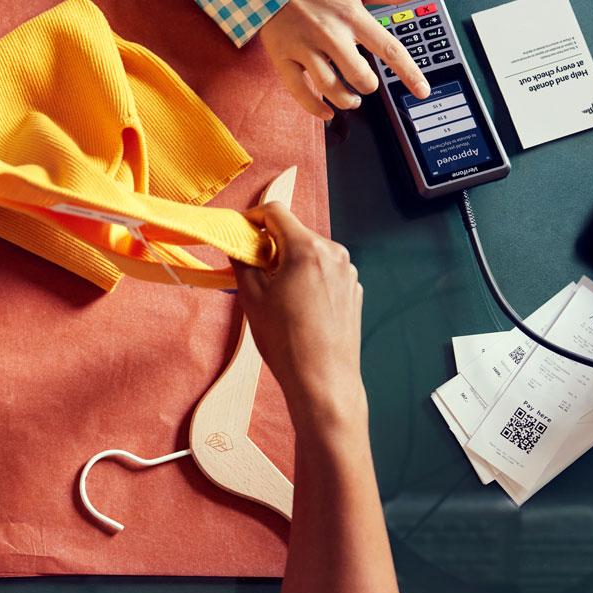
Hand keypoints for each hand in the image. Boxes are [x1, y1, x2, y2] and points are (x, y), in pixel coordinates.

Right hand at [233, 202, 365, 425]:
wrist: (323, 380)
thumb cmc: (285, 341)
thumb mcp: (252, 298)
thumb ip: (242, 261)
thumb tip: (238, 244)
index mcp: (307, 248)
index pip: (276, 212)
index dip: (252, 218)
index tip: (240, 231)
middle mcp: (334, 253)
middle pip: (294, 233)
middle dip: (272, 244)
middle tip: (253, 269)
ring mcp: (348, 272)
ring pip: (310, 253)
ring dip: (290, 262)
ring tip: (276, 294)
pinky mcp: (354, 290)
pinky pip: (325, 272)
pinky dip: (308, 278)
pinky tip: (298, 306)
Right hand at [259, 0, 430, 119]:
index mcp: (353, 16)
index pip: (389, 49)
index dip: (409, 73)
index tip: (422, 90)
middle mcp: (331, 34)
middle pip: (360, 75)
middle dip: (368, 86)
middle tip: (366, 84)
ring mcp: (305, 48)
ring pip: (331, 87)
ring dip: (346, 100)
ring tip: (351, 99)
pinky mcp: (284, 58)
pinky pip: (300, 91)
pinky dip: (315, 108)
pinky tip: (326, 112)